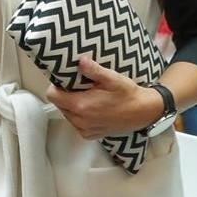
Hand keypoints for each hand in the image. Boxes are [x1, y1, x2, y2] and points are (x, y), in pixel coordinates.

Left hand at [44, 57, 163, 139]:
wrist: (144, 112)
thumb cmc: (128, 94)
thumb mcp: (111, 78)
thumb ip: (93, 70)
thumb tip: (80, 61)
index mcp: (81, 105)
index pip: (52, 95)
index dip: (56, 86)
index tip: (65, 80)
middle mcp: (80, 120)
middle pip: (59, 104)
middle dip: (64, 94)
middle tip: (78, 86)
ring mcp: (85, 129)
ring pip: (67, 114)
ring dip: (72, 105)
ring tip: (86, 96)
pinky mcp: (91, 135)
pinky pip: (76, 124)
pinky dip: (79, 116)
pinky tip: (92, 108)